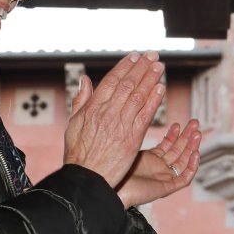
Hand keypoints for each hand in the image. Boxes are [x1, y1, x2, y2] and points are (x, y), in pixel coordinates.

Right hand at [63, 52, 164, 190]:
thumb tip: (85, 80)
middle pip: (127, 84)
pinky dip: (154, 100)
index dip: (125, 67)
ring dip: (150, 79)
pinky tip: (160, 88)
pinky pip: (146, 115)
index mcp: (92, 108)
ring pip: (138, 96)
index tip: (135, 57)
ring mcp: (121, 125)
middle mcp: (107, 113)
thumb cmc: (78, 154)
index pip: (112, 81)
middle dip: (141, 68)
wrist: (86, 177)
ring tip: (159, 66)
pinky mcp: (132, 138)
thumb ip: (81, 100)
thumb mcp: (73, 124)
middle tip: (152, 55)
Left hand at [118, 119, 201, 207]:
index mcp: (150, 159)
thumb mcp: (130, 146)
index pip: (168, 146)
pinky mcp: (166, 188)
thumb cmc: (114, 169)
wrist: (110, 188)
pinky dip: (192, 167)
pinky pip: (184, 179)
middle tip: (194, 123)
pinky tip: (194, 153)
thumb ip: (138, 134)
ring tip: (197, 133)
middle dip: (187, 136)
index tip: (177, 124)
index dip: (174, 134)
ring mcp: (163, 178)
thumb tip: (139, 115)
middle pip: (179, 151)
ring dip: (192, 147)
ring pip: (184, 162)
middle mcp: (158, 168)